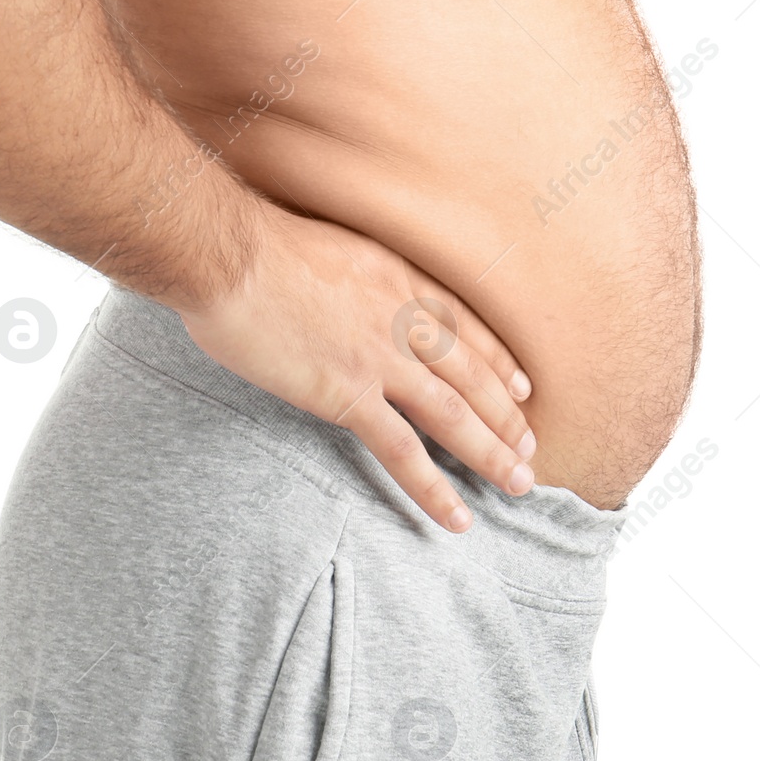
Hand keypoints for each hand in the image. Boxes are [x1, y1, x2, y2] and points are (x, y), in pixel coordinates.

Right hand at [174, 206, 535, 532]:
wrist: (228, 255)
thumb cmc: (255, 244)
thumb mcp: (326, 244)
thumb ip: (348, 276)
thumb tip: (338, 297)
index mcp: (395, 275)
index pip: (464, 324)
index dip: (498, 359)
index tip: (522, 387)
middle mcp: (400, 316)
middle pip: (471, 372)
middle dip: (506, 415)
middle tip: (531, 449)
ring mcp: (379, 357)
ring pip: (453, 413)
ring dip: (492, 452)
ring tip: (519, 484)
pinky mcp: (347, 393)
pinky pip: (403, 449)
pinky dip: (435, 487)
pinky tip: (457, 516)